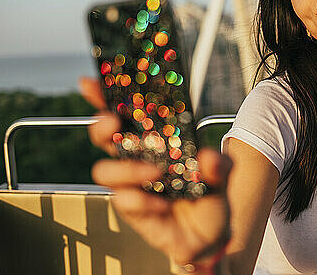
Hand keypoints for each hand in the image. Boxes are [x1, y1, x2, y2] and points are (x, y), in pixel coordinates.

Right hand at [79, 77, 231, 265]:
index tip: (93, 83)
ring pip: (104, 170)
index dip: (105, 96)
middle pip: (103, 135)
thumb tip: (208, 157)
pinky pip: (124, 201)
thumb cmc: (209, 195)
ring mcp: (132, 184)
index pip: (126, 113)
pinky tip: (164, 203)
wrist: (211, 234)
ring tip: (156, 174)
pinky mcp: (133, 209)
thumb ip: (220, 163)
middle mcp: (137, 159)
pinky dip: (145, 201)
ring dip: (128, 169)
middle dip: (101, 126)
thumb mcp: (223, 172)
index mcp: (154, 140)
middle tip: (115, 123)